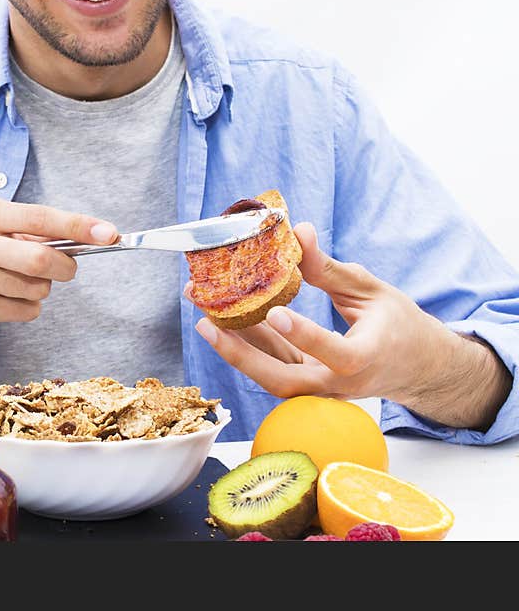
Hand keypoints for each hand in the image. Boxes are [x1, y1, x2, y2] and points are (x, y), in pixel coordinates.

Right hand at [0, 198, 116, 376]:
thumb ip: (39, 233)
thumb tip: (94, 235)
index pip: (40, 217)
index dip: (79, 226)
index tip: (109, 233)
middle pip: (41, 258)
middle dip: (64, 268)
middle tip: (66, 270)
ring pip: (36, 288)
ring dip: (40, 291)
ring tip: (16, 286)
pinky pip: (25, 311)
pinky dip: (27, 308)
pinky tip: (5, 303)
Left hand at [193, 223, 510, 429]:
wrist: (418, 368)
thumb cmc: (400, 325)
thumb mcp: (372, 291)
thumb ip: (331, 269)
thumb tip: (299, 232)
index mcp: (365, 359)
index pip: (333, 351)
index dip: (304, 334)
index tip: (275, 312)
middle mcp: (338, 384)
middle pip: (283, 380)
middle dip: (240, 355)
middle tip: (206, 324)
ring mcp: (320, 389)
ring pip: (271, 378)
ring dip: (236, 352)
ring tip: (205, 321)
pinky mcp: (308, 384)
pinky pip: (273, 368)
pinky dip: (249, 348)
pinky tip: (225, 323)